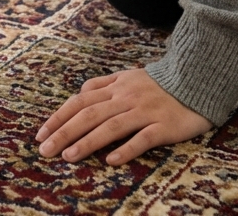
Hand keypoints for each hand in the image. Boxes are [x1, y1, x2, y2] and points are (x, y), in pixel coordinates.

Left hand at [36, 68, 212, 164]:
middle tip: (44, 150)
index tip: (41, 134)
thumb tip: (79, 92)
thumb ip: (103, 84)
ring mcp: (144, 111)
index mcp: (115, 86)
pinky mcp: (163, 125)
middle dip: (64, 132)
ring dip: (87, 142)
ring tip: (68, 157)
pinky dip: (126, 149)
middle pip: (89, 114)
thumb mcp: (127, 76)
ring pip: (110, 126)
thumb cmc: (159, 82)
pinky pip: (142, 138)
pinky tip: (110, 161)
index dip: (59, 117)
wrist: (196, 79)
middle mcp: (125, 97)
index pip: (79, 101)